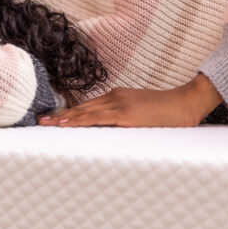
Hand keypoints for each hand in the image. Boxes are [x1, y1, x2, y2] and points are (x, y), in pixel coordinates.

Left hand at [37, 74, 222, 127]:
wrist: (187, 102)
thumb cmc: (168, 113)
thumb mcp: (142, 114)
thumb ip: (125, 120)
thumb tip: (112, 131)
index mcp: (117, 97)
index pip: (87, 106)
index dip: (68, 113)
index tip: (52, 117)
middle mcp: (114, 97)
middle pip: (81, 108)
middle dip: (59, 115)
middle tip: (39, 120)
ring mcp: (119, 104)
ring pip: (85, 112)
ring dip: (64, 118)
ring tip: (46, 123)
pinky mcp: (125, 114)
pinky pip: (97, 118)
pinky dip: (80, 120)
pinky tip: (67, 124)